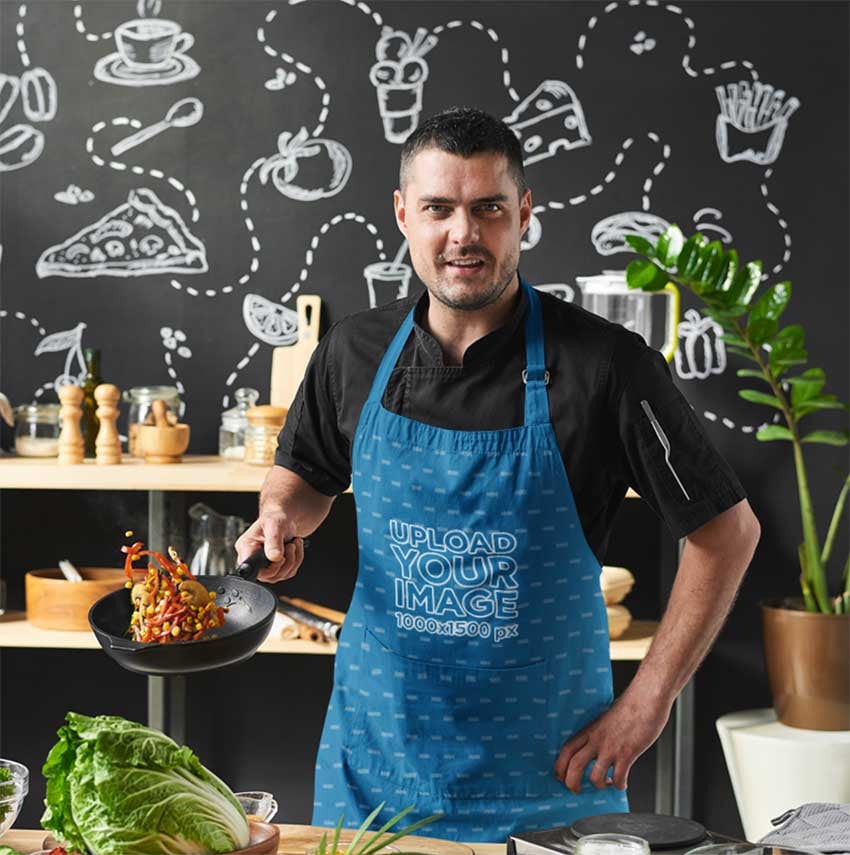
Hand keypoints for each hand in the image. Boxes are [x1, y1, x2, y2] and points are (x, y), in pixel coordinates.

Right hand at [235, 511, 304, 582]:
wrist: (283, 521)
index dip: (265, 568)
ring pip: (281, 575)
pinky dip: (297, 560)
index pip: (248, 568)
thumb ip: (273, 541)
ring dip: (293, 559)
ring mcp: (264, 567)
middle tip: (290, 545)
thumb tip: (274, 557)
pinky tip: (294, 548)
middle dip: (285, 561)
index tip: (279, 556)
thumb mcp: (274, 525)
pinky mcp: (276, 570)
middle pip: (268, 575)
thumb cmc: (274, 520)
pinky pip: (289, 572)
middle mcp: (253, 560)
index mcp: (246, 547)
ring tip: (293, 544)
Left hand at [553, 687, 670, 792]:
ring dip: (599, 785)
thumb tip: (596, 747)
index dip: (560, 765)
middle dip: (571, 783)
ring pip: (595, 776)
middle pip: (574, 765)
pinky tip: (622, 783)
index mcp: (590, 729)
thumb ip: (599, 733)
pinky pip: (619, 778)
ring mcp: (611, 747)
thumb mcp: (606, 719)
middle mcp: (597, 739)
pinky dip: (619, 785)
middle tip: (576, 790)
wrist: (646, 698)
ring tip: (606, 783)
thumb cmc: (630, 706)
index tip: (560, 776)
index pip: (567, 749)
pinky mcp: (627, 753)